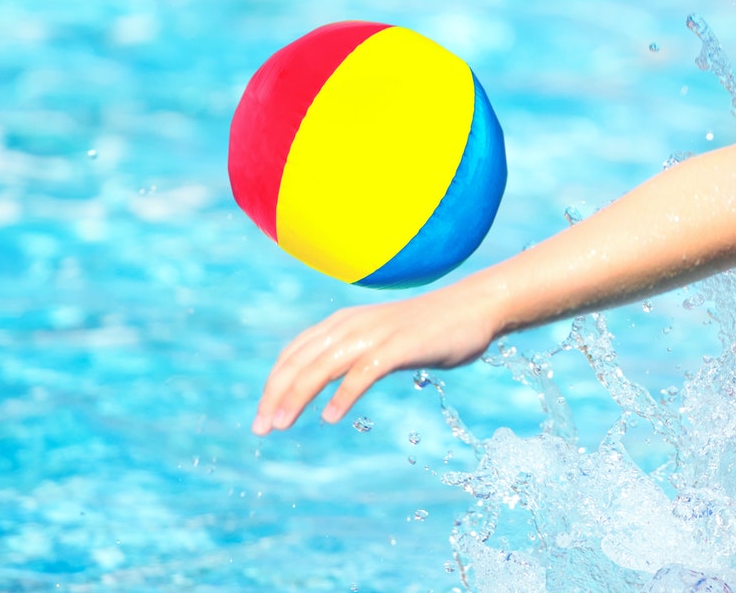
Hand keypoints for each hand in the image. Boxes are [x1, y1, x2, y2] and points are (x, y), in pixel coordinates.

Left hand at [251, 280, 497, 435]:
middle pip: (300, 361)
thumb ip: (355, 353)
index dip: (273, 384)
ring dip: (297, 396)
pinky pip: (362, 372)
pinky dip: (343, 394)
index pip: (294, 354)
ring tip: (281, 425)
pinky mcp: (398, 346)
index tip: (262, 415)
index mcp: (343, 323)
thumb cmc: (430, 327)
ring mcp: (375, 334)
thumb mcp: (381, 338)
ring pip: (322, 366)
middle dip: (275, 395)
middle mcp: (352, 325)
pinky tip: (331, 417)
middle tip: (260, 428)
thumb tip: (330, 379)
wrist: (475, 307)